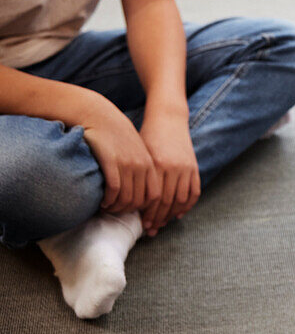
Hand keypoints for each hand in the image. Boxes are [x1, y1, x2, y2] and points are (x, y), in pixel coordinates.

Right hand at [79, 94, 160, 213]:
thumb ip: (140, 170)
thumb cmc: (117, 137)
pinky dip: (108, 200)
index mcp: (151, 164)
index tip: (136, 217)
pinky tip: (102, 202)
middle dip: (128, 212)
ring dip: (116, 208)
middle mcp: (142, 165)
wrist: (101, 117)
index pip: (154, 196)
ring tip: (108, 208)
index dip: (146, 210)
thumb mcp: (136, 152)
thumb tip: (139, 194)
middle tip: (117, 214)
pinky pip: (113, 190)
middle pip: (140, 201)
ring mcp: (127, 164)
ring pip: (126, 198)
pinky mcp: (112, 162)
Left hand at [139, 109, 199, 235]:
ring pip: (181, 199)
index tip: (142, 225)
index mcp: (157, 165)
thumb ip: (137, 177)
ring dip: (172, 215)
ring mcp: (186, 168)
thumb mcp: (139, 154)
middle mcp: (173, 168)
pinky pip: (194, 191)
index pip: (154, 198)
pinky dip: (188, 205)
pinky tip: (179, 214)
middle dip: (159, 218)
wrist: (168, 119)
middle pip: (168, 202)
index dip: (149, 214)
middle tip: (151, 230)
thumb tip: (128, 201)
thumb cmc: (147, 137)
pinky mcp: (194, 166)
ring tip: (163, 224)